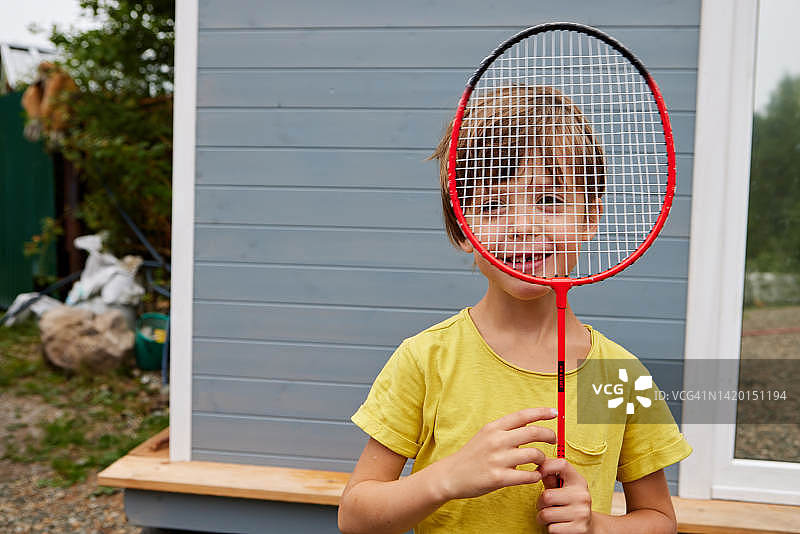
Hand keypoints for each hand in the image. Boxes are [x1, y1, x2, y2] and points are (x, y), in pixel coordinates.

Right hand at [437, 407, 556, 500]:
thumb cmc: (472, 456)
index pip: (522, 415)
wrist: (451, 475)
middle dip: (549, 435)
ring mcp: (498, 459)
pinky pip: (528, 476)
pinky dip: (535, 476)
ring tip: (540, 462)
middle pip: (533, 433)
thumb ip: (505, 430)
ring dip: (542, 459)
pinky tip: (533, 476)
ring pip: (534, 455)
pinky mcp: (499, 478)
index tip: (555, 412)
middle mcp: (497, 440)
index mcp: (494, 428)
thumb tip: (529, 424)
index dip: (541, 413)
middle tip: (554, 440)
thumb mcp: (485, 435)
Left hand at [536, 458, 592, 532]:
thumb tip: (538, 465)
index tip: (539, 472)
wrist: (590, 526)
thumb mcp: (563, 488)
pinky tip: (559, 525)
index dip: (546, 465)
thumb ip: (551, 477)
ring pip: (546, 514)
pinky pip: (552, 528)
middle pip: (546, 496)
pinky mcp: (579, 529)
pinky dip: (551, 528)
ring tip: (551, 516)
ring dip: (543, 518)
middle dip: (540, 503)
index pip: (562, 464)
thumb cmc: (570, 504)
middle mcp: (582, 495)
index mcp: (578, 481)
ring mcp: (582, 513)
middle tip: (545, 506)